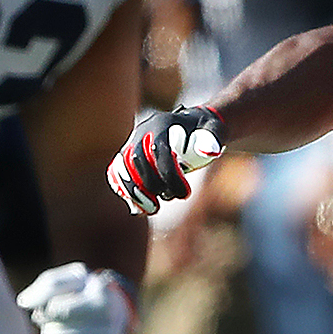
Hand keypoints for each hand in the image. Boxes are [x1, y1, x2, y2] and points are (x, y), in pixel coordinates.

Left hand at [17, 264, 136, 333]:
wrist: (113, 313)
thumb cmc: (84, 294)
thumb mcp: (70, 280)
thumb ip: (47, 286)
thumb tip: (23, 302)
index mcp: (102, 301)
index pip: (58, 311)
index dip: (46, 312)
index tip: (50, 310)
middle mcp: (111, 329)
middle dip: (49, 330)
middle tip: (54, 326)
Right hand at [108, 107, 223, 214]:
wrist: (192, 124)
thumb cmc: (205, 129)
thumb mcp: (215, 130)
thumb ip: (213, 139)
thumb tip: (209, 152)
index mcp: (162, 123)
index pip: (158, 151)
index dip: (170, 175)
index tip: (185, 193)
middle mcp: (143, 131)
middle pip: (137, 160)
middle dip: (150, 184)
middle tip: (169, 200)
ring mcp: (133, 142)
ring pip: (123, 166)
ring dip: (134, 191)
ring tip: (152, 209)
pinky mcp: (128, 154)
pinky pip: (117, 171)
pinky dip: (124, 190)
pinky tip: (138, 208)